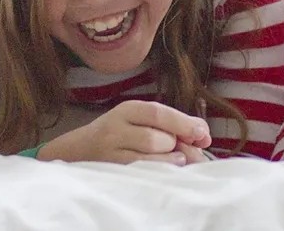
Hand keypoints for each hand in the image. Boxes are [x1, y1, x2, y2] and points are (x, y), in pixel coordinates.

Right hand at [38, 100, 212, 164]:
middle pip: (156, 138)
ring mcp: (109, 153)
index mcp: (127, 110)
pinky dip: (158, 172)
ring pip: (148, 157)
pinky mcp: (110, 171)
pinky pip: (140, 173)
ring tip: (174, 160)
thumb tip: (204, 134)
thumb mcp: (142, 121)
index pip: (158, 113)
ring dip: (169, 161)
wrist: (79, 151)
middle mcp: (114, 129)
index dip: (184, 124)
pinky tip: (164, 172)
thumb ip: (173, 124)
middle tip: (183, 150)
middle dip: (176, 145)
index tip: (203, 134)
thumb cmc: (121, 135)